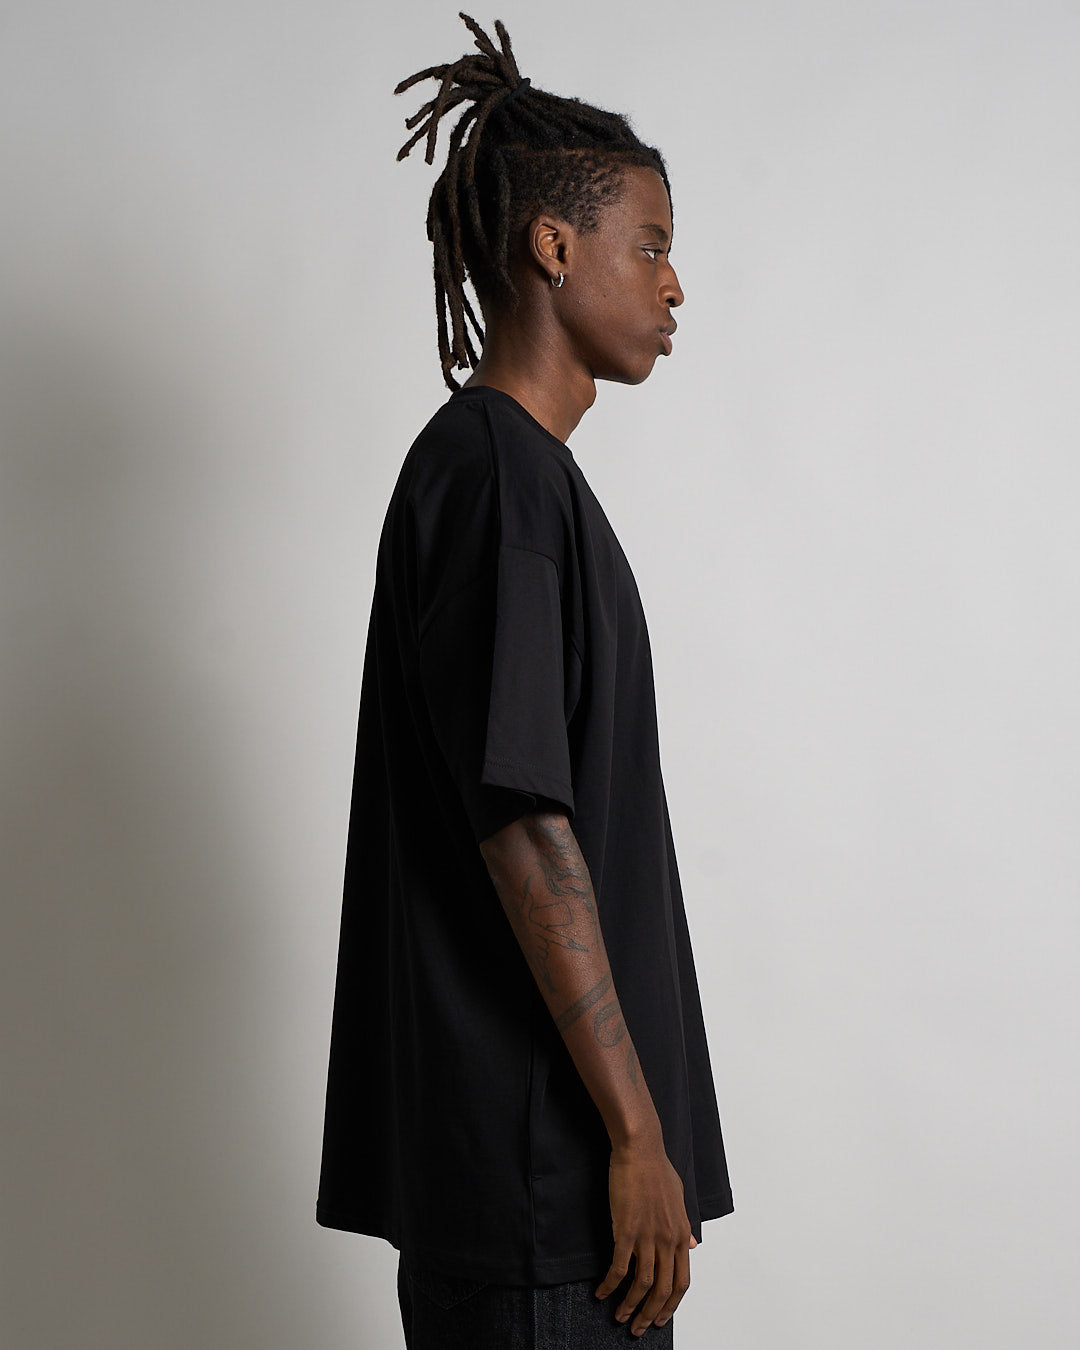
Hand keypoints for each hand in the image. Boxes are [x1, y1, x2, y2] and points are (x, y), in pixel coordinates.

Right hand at [593, 1136, 696, 1335]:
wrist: (640, 1149)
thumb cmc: (657, 1169)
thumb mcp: (680, 1198)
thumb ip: (685, 1227)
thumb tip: (692, 1247)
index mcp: (681, 1233)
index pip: (682, 1281)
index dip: (671, 1304)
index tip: (661, 1317)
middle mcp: (667, 1240)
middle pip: (662, 1289)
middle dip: (650, 1314)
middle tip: (638, 1328)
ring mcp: (647, 1236)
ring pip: (642, 1284)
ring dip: (630, 1305)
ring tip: (620, 1317)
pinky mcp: (626, 1230)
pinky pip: (619, 1267)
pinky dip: (610, 1284)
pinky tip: (602, 1292)